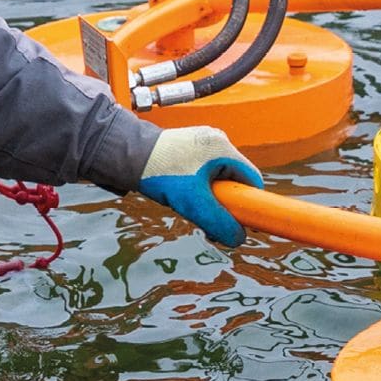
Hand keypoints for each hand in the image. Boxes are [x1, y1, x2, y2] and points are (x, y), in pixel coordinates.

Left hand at [138, 127, 261, 247]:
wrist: (127, 155)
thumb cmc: (160, 173)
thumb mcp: (193, 203)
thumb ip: (218, 222)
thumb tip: (239, 238)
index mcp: (223, 149)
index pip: (252, 180)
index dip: (252, 204)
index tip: (246, 224)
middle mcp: (217, 142)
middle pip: (236, 182)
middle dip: (226, 206)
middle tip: (210, 223)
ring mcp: (203, 144)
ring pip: (219, 180)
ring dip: (211, 201)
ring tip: (192, 209)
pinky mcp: (190, 150)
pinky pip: (206, 175)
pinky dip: (200, 191)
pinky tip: (184, 199)